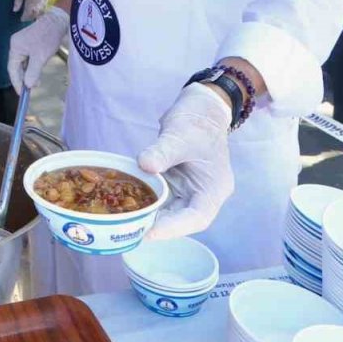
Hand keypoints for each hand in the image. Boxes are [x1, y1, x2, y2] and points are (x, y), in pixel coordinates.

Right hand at [7, 6, 66, 92]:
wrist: (58, 21)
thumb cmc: (48, 38)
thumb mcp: (40, 57)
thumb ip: (32, 72)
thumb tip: (28, 85)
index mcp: (15, 47)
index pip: (12, 68)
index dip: (16, 82)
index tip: (22, 93)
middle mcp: (16, 44)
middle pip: (16, 66)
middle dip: (23, 78)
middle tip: (31, 89)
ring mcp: (23, 43)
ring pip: (23, 62)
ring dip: (29, 73)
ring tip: (36, 82)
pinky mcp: (30, 43)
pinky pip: (28, 58)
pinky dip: (32, 66)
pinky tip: (38, 71)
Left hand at [12, 0, 48, 21]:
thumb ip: (17, 1)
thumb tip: (15, 10)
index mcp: (31, 1)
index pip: (28, 13)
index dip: (24, 17)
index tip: (21, 19)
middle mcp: (38, 2)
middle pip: (35, 14)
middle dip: (30, 17)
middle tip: (26, 18)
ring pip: (41, 11)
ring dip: (37, 15)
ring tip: (32, 16)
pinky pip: (45, 6)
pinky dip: (42, 10)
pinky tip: (39, 11)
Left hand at [137, 84, 234, 241]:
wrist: (200, 108)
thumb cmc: (196, 122)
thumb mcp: (179, 135)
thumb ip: (162, 151)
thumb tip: (144, 164)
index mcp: (214, 189)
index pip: (197, 216)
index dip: (174, 228)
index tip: (151, 233)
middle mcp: (204, 195)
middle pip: (183, 220)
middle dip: (159, 225)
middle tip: (132, 229)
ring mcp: (190, 191)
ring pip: (171, 212)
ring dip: (151, 216)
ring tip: (127, 221)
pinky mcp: (178, 185)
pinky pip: (163, 199)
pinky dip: (148, 202)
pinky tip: (130, 204)